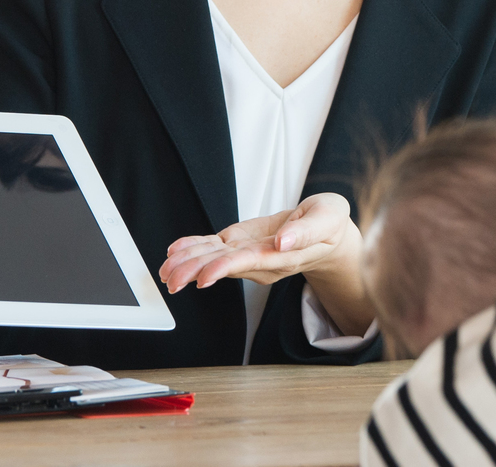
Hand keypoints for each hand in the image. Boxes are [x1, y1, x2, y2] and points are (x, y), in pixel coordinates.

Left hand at [159, 193, 373, 333]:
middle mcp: (261, 260)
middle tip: (170, 278)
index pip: (249, 263)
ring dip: (188, 263)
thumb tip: (283, 240)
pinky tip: (175, 250)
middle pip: (224, 266)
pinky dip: (194, 248)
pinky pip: (214, 248)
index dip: (224, 268)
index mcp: (283, 256)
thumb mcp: (328, 218)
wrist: (327, 231)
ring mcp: (249, 253)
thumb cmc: (330, 224)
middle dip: (195, 271)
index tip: (203, 278)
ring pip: (214, 259)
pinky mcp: (241, 243)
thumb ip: (307, 230)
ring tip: (165, 268)